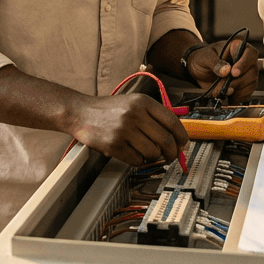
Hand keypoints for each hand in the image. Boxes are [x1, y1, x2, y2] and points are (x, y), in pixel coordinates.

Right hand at [65, 93, 189, 166]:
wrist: (80, 112)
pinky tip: (133, 154)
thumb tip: (177, 137)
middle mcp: (135, 114)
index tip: (183, 145)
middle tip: (170, 156)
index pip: (173, 122)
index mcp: (143, 102)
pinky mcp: (114, 144)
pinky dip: (139, 161)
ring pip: (153, 152)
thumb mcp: (133, 103)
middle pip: (166, 140)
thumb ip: (154, 116)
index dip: (182, 137)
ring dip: (153, 157)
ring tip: (147, 153)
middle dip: (172, 153)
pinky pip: (137, 160)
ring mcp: (124, 129)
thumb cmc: (108, 110)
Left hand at [184, 38, 260, 102]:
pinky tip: (229, 97)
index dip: (244, 64)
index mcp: (237, 47)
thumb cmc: (203, 58)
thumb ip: (215, 63)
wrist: (198, 69)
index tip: (234, 73)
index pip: (250, 54)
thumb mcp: (205, 57)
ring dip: (237, 91)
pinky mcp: (243, 85)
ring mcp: (246, 73)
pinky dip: (238, 97)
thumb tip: (226, 70)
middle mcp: (245, 60)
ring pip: (251, 83)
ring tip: (222, 92)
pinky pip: (247, 93)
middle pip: (252, 71)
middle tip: (223, 86)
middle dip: (237, 82)